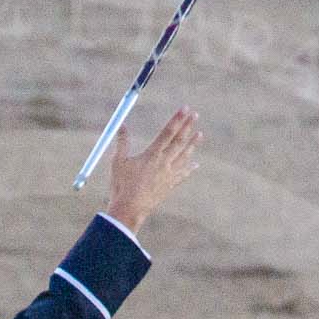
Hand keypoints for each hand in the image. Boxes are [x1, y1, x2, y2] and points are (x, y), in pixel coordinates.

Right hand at [105, 105, 201, 230]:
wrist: (130, 210)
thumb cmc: (122, 185)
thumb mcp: (118, 161)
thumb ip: (122, 142)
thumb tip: (122, 125)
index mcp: (152, 155)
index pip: (167, 132)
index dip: (177, 119)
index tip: (184, 109)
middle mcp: (164, 163)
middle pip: (179, 141)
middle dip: (188, 126)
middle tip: (196, 115)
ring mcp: (169, 175)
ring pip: (184, 156)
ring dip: (192, 145)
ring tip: (200, 134)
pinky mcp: (169, 186)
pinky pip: (182, 175)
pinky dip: (189, 169)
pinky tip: (195, 165)